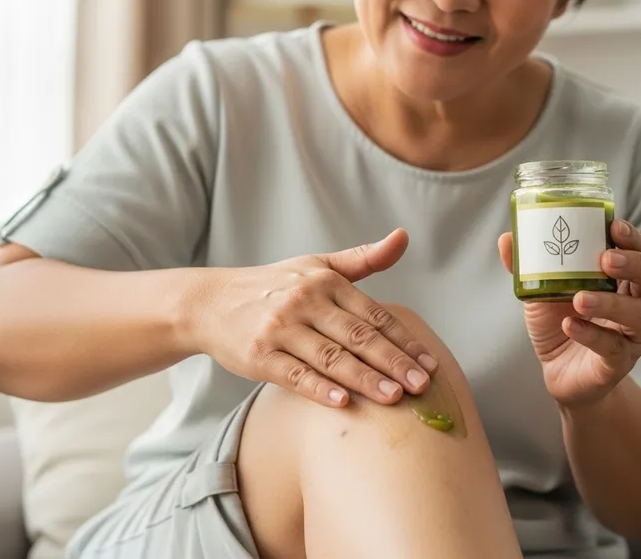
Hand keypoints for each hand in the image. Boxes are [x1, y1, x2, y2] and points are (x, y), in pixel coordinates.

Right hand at [191, 229, 437, 408]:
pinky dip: (318, 388)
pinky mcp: (258, 354)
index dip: (403, 339)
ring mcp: (280, 328)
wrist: (211, 301)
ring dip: (364, 378)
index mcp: (324, 281)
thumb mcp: (316, 264)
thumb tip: (403, 237)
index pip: (372, 314)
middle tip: (422, 385)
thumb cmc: (274, 285)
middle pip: (357, 335)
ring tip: (393, 397)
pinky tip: (343, 402)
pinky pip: (293, 374)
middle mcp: (304, 301)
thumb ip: (362, 258)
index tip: (429, 362)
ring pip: (330, 356)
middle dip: (392, 361)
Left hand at [498, 220, 640, 407]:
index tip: (613, 226)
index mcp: (621, 278)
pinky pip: (613, 347)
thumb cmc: (558, 321)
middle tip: (606, 259)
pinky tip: (569, 325)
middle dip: (636, 263)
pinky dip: (590, 334)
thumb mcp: (541, 290)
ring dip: (610, 303)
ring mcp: (631, 334)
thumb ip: (526, 266)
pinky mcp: (618, 362)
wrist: (559, 372)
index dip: (632, 237)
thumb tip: (506, 239)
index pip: (640, 250)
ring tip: (580, 299)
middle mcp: (636, 303)